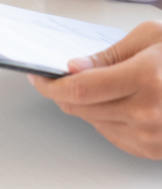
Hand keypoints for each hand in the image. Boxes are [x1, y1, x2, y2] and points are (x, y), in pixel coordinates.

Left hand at [29, 22, 161, 158]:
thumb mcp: (152, 37)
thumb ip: (109, 55)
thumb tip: (74, 68)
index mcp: (146, 79)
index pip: (77, 89)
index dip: (50, 84)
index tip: (38, 76)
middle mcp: (148, 112)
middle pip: (80, 108)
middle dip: (63, 93)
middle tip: (56, 78)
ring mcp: (154, 136)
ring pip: (92, 123)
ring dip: (84, 105)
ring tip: (98, 85)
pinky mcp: (156, 151)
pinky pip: (112, 135)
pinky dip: (105, 119)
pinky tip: (117, 102)